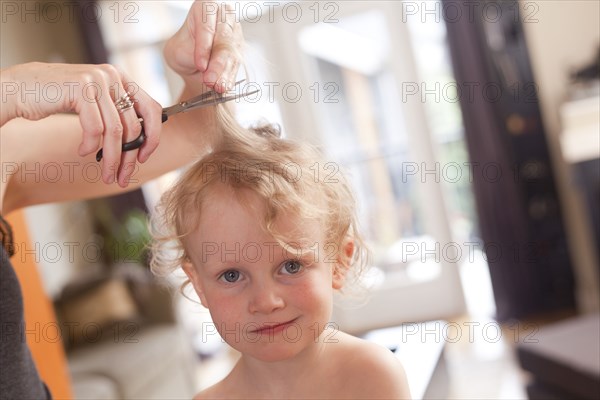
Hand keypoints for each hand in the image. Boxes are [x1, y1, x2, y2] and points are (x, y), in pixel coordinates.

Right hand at [1, 62, 161, 186]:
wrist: (20, 88)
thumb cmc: (58, 98)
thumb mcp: (94, 103)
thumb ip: (116, 114)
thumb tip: (140, 143)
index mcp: (121, 79)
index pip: (152, 109)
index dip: (152, 137)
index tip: (143, 158)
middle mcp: (112, 76)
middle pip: (133, 126)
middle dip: (129, 157)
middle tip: (122, 177)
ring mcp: (97, 80)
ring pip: (115, 131)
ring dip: (111, 159)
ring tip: (106, 174)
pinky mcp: (80, 89)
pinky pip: (95, 128)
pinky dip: (90, 145)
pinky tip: (83, 151)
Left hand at [164, 1, 242, 92]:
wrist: (193, 64)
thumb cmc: (183, 51)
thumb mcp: (178, 51)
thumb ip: (191, 55)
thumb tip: (206, 66)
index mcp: (205, 7)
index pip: (206, 27)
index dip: (204, 47)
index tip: (200, 64)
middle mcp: (224, 16)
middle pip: (223, 40)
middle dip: (217, 63)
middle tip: (209, 79)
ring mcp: (235, 33)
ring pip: (232, 54)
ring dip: (224, 73)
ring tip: (216, 86)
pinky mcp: (241, 50)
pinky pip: (237, 64)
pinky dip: (229, 77)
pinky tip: (224, 86)